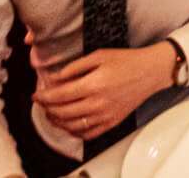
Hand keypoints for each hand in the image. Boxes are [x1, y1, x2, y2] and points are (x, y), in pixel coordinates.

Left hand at [34, 43, 174, 139]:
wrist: (151, 71)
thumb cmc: (128, 61)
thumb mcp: (99, 55)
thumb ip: (75, 67)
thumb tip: (57, 78)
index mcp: (94, 84)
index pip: (60, 96)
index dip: (45, 97)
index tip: (38, 95)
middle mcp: (98, 103)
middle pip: (63, 112)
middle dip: (47, 109)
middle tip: (42, 104)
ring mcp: (105, 115)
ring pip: (73, 126)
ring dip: (57, 122)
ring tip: (51, 114)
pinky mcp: (112, 122)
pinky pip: (88, 134)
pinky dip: (74, 132)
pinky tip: (69, 125)